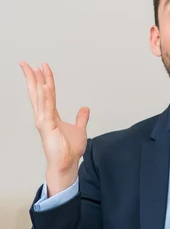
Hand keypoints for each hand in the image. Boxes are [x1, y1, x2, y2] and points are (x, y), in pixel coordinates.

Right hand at [20, 62, 88, 195]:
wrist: (67, 164)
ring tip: (35, 69)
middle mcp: (44, 116)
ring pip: (40, 98)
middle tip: (25, 63)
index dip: (44, 79)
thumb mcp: (79, 129)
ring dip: (38, 83)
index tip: (42, 66)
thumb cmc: (69, 150)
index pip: (46, 93)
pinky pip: (47, 108)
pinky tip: (45, 86)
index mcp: (50, 115)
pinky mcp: (47, 127)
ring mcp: (44, 121)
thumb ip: (81, 118)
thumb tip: (85, 109)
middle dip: (31, 77)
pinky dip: (46, 97)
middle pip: (36, 92)